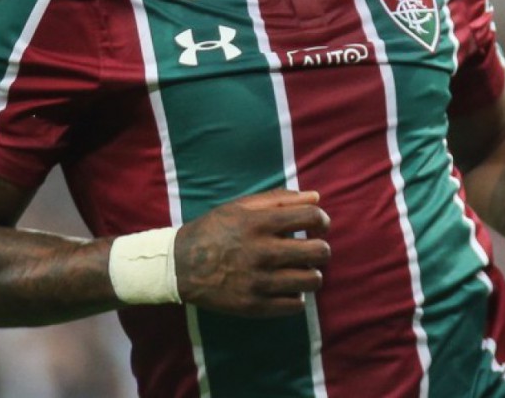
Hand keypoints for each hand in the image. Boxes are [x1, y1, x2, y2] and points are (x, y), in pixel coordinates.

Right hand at [174, 189, 329, 316]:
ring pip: (312, 280)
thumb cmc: (214, 229)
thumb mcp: (241, 206)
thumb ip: (279, 199)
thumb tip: (315, 197)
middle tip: (311, 248)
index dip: (322, 220)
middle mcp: (263, 252)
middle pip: (319, 252)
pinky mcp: (256, 306)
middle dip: (321, 248)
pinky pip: (296, 304)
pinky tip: (284, 285)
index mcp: (260, 223)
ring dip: (311, 272)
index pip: (311, 217)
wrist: (181, 265)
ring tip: (299, 268)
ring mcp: (261, 282)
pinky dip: (296, 295)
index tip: (319, 225)